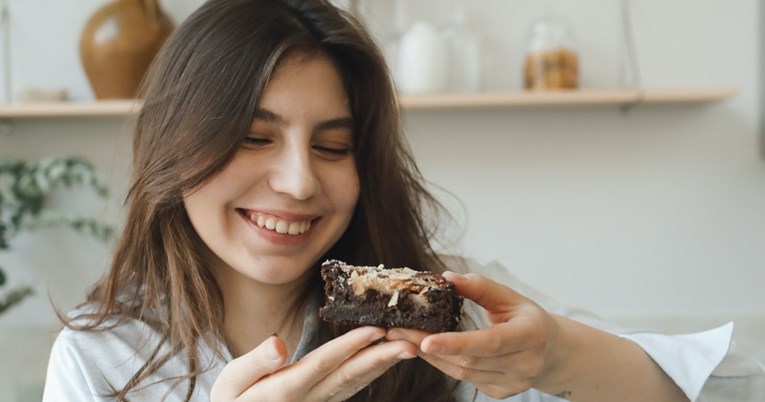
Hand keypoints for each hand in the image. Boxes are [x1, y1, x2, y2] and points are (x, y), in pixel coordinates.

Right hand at [211, 326, 416, 401]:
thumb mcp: (232, 383)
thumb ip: (254, 363)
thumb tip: (278, 343)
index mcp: (285, 391)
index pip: (323, 364)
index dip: (350, 347)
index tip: (375, 330)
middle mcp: (308, 400)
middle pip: (349, 377)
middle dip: (381, 359)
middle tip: (409, 343)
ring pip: (355, 384)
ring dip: (383, 365)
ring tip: (407, 347)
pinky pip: (351, 387)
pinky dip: (371, 373)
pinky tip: (386, 358)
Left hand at [386, 272, 561, 398]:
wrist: (551, 352)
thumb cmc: (527, 319)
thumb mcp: (509, 297)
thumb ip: (479, 286)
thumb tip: (447, 277)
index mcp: (530, 335)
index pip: (489, 342)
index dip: (457, 343)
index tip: (427, 339)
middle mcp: (524, 365)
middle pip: (469, 361)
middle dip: (428, 346)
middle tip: (396, 330)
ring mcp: (512, 383)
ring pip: (461, 373)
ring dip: (430, 355)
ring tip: (403, 337)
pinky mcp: (499, 392)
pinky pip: (464, 379)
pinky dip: (443, 363)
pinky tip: (428, 349)